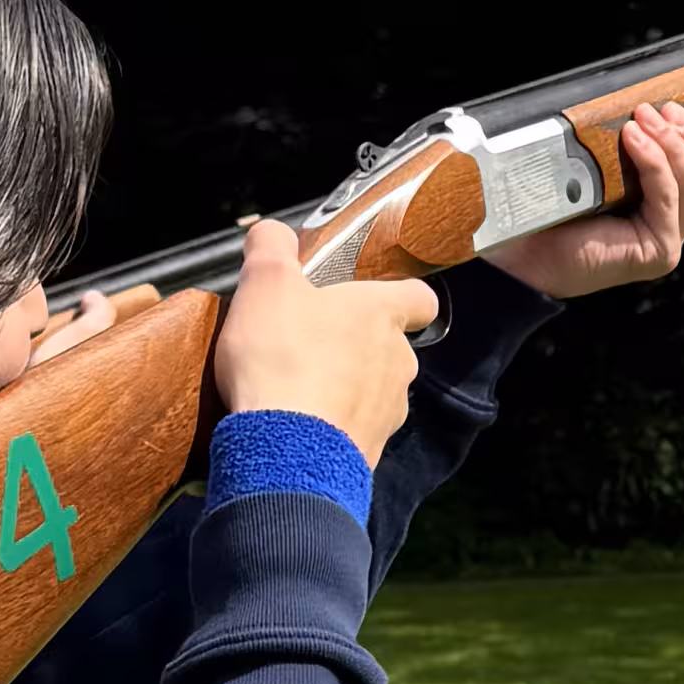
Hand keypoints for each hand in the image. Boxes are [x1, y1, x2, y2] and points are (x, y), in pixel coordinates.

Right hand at [209, 219, 438, 465]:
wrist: (287, 451)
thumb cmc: (283, 360)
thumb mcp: (264, 284)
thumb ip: (270, 248)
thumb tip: (271, 232)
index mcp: (382, 315)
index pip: (418, 297)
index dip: (399, 294)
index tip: (371, 296)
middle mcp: (398, 362)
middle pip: (389, 346)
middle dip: (354, 345)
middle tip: (308, 343)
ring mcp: (388, 411)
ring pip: (373, 390)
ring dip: (343, 388)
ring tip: (296, 388)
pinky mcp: (368, 451)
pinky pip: (354, 431)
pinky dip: (331, 426)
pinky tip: (296, 426)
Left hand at [491, 100, 683, 301]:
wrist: (516, 246)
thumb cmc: (549, 198)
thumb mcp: (600, 158)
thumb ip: (633, 140)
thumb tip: (650, 104)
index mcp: (671, 202)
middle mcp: (676, 223)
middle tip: (664, 111)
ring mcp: (669, 240)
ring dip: (674, 142)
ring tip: (641, 119)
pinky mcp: (656, 251)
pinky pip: (668, 196)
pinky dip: (655, 162)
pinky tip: (632, 138)